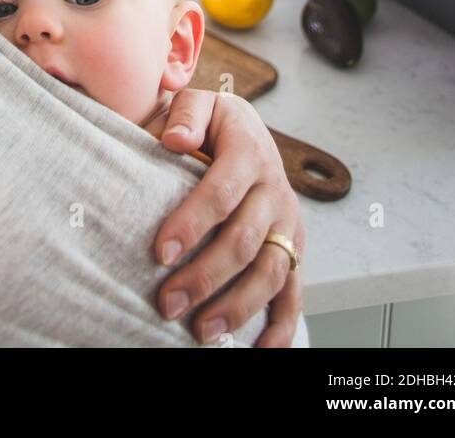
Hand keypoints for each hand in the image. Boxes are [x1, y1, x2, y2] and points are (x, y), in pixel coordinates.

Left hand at [152, 89, 304, 346]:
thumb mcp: (197, 102)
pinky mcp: (293, 248)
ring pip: (270, 271)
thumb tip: (171, 140)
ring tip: (200, 332)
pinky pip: (294, 291)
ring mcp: (287, 222)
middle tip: (168, 303)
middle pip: (244, 241)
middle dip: (206, 276)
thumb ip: (185, 115)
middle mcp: (275, 189)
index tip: (160, 253)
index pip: (221, 192)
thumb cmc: (209, 123)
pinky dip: (281, 326)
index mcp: (249, 151)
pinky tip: (259, 351)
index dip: (192, 224)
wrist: (243, 130)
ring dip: (238, 306)